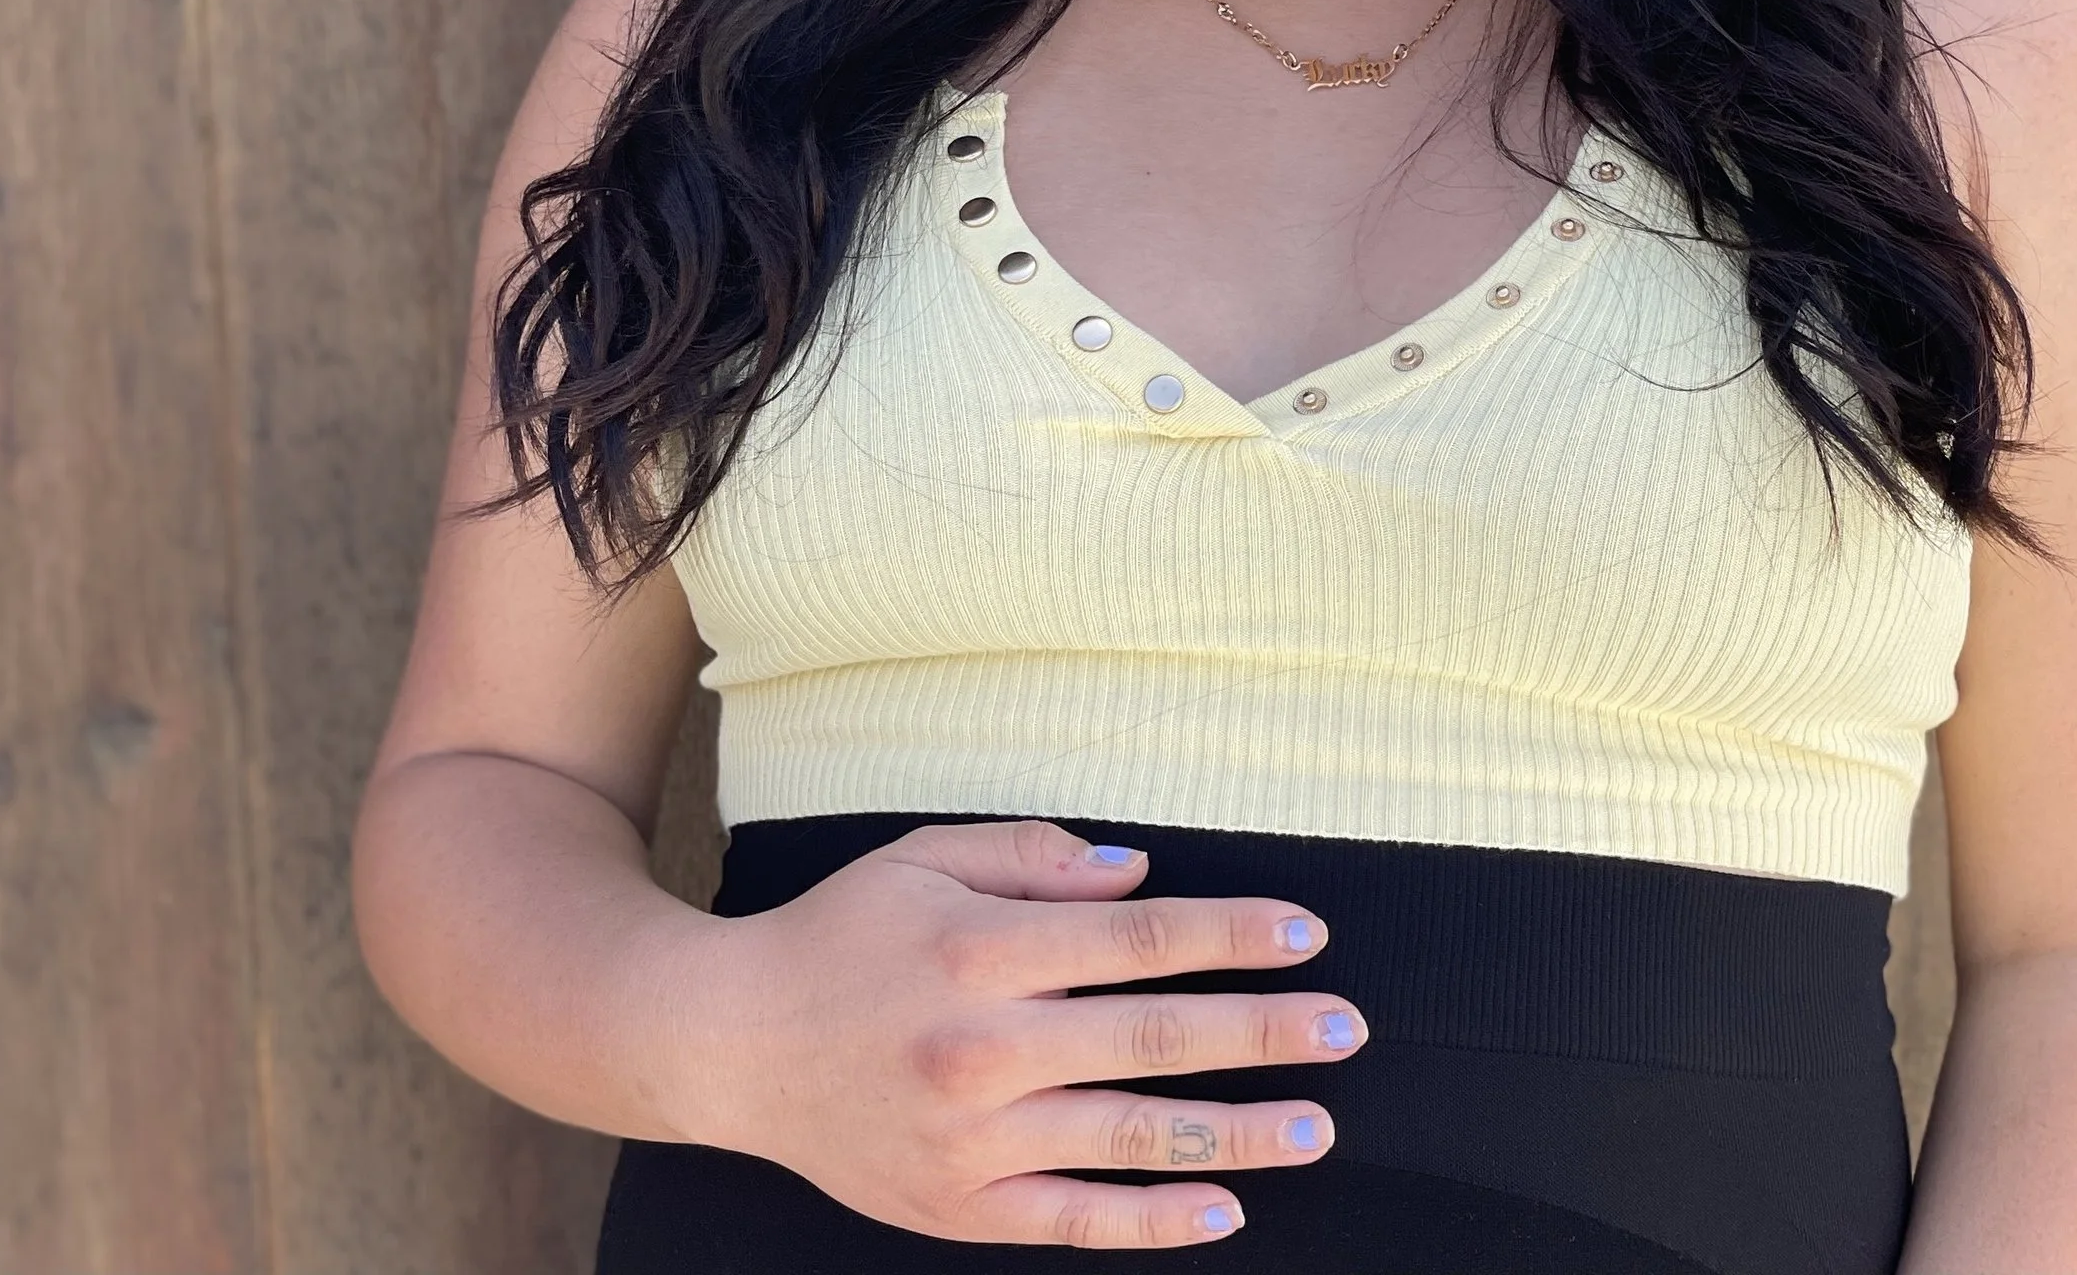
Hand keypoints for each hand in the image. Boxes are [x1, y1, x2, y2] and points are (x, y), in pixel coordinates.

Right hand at [663, 816, 1365, 1247]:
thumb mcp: (925, 857)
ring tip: (1316, 1125)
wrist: (731, 1042)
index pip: (1136, 940)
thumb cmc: (839, 934)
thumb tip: (1141, 875)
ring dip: (1236, 1132)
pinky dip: (1154, 1220)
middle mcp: (983, 1046)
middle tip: (1345, 1027)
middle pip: (1153, 1038)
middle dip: (1260, 1031)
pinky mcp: (958, 1208)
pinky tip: (1224, 1210)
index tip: (1305, 934)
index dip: (1229, 935)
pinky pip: (1075, 1220)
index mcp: (980, 948)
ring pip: (1130, 1137)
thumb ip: (1034, 857)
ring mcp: (972, 1139)